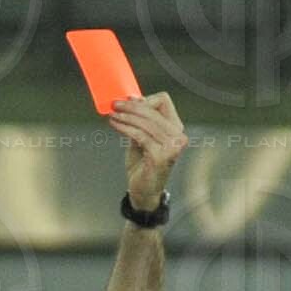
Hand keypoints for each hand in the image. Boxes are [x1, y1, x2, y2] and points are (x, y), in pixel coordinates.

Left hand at [107, 91, 186, 211]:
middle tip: (114, 105)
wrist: (143, 192)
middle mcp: (178, 136)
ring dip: (125, 117)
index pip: (163, 101)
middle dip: (131, 107)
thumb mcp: (142, 138)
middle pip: (152, 110)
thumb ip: (141, 121)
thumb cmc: (142, 164)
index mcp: (176, 129)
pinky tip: (114, 124)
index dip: (144, 100)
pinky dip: (125, 128)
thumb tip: (132, 98)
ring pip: (144, 122)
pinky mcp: (160, 156)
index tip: (127, 101)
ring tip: (112, 116)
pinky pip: (139, 135)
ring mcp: (172, 147)